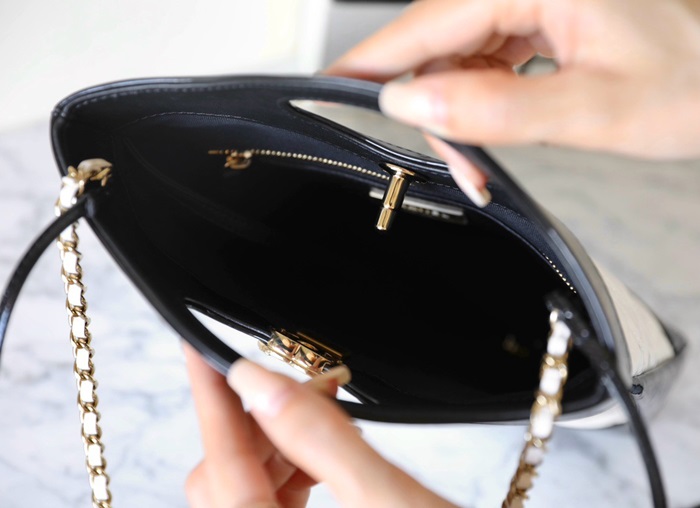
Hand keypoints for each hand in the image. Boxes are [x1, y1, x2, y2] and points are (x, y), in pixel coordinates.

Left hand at [182, 343, 459, 507]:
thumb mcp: (393, 503)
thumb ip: (322, 443)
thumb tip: (260, 385)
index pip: (223, 466)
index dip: (212, 400)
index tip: (201, 349)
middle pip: (226, 479)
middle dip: (260, 419)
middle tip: (312, 382)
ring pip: (245, 490)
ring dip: (278, 441)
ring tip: (327, 407)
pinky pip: (270, 504)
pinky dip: (291, 467)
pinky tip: (322, 450)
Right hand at [324, 0, 699, 202]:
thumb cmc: (690, 81)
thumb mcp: (591, 109)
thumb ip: (496, 109)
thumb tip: (411, 102)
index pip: (425, 23)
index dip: (373, 63)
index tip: (326, 88)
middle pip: (436, 42)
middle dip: (433, 108)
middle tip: (459, 166)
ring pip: (455, 54)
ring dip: (456, 111)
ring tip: (482, 160)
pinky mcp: (537, 17)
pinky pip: (483, 58)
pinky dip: (478, 100)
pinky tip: (493, 128)